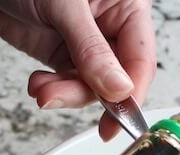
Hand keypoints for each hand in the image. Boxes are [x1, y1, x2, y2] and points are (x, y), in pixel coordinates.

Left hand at [0, 0, 155, 139]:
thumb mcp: (63, 6)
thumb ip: (92, 50)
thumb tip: (120, 89)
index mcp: (127, 7)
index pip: (140, 60)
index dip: (132, 94)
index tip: (119, 119)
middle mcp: (111, 28)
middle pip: (117, 81)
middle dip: (88, 94)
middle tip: (62, 98)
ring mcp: (88, 46)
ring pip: (92, 88)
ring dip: (65, 94)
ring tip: (42, 90)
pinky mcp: (65, 57)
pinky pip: (70, 86)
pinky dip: (54, 91)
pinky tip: (39, 84)